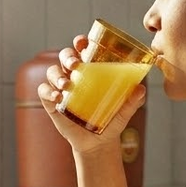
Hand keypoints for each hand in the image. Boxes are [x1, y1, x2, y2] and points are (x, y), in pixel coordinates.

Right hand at [36, 35, 147, 156]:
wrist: (98, 144)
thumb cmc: (111, 121)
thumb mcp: (124, 112)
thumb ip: (132, 101)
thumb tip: (141, 89)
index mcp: (91, 70)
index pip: (83, 50)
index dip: (80, 42)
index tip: (82, 42)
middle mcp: (74, 75)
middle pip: (65, 56)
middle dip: (67, 57)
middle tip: (75, 65)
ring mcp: (61, 89)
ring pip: (52, 71)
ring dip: (57, 75)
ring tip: (67, 86)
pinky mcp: (52, 103)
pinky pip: (43, 91)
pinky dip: (47, 91)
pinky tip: (57, 97)